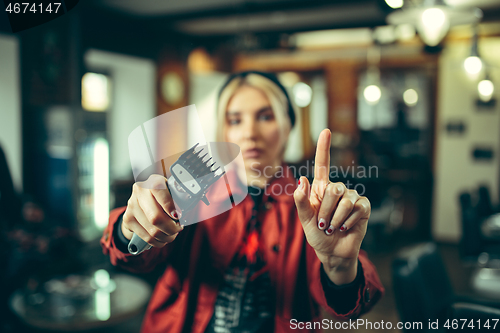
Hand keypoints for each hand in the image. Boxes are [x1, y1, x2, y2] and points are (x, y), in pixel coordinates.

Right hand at [122, 174, 182, 247]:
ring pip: (152, 231)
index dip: (171, 208)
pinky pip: (146, 237)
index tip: (178, 216)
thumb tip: (187, 213)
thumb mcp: (171, 191)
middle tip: (178, 228)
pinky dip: (158, 241)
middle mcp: (140, 192)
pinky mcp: (128, 219)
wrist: (140, 199)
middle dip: (171, 228)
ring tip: (172, 234)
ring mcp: (132, 206)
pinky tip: (163, 238)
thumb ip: (179, 198)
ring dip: (166, 237)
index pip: (161, 195)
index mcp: (153, 181)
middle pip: (156, 218)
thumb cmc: (162, 195)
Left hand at [293, 129, 370, 284]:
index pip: (322, 165)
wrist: (333, 252)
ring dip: (336, 219)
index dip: (324, 148)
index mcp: (320, 189)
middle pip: (333, 189)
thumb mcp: (305, 221)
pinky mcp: (364, 207)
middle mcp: (336, 190)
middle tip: (324, 224)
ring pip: (345, 200)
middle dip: (325, 211)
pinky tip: (346, 228)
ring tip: (333, 228)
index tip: (326, 131)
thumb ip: (301, 202)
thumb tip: (302, 180)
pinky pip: (357, 209)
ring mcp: (352, 197)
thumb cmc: (317, 235)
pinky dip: (348, 222)